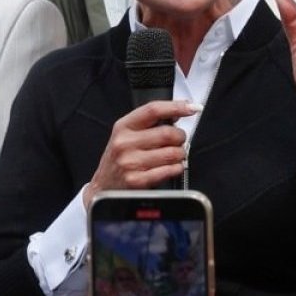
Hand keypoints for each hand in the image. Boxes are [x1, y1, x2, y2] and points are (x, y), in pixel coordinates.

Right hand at [83, 101, 200, 209]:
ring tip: (174, 156)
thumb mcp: (126, 135)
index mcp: (123, 126)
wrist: (103, 189)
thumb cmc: (119, 159)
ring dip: (180, 154)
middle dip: (180, 137)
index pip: (153, 110)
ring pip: (172, 153)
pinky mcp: (137, 181)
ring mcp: (130, 162)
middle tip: (178, 141)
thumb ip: (149, 123)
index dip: (176, 107)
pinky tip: (172, 167)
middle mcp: (125, 143)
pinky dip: (176, 168)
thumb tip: (178, 112)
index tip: (192, 107)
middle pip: (167, 133)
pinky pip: (169, 170)